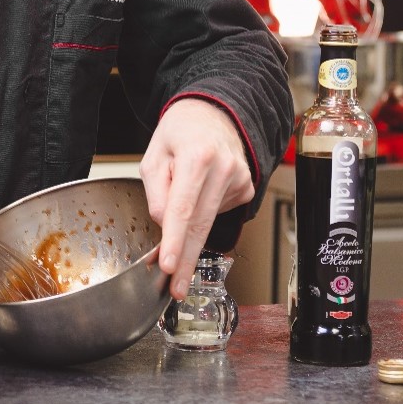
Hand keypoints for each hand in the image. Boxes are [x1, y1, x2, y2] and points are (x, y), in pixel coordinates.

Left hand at [138, 98, 253, 298]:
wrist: (214, 114)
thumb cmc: (180, 132)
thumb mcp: (155, 155)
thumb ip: (157, 192)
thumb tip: (165, 226)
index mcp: (198, 156)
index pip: (184, 208)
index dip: (176, 240)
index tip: (170, 265)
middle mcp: (225, 169)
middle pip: (202, 226)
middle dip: (187, 261)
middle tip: (176, 289)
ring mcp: (240, 180)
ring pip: (207, 221)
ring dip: (189, 228)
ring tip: (182, 196)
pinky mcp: (247, 190)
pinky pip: (217, 212)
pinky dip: (203, 211)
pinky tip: (201, 192)